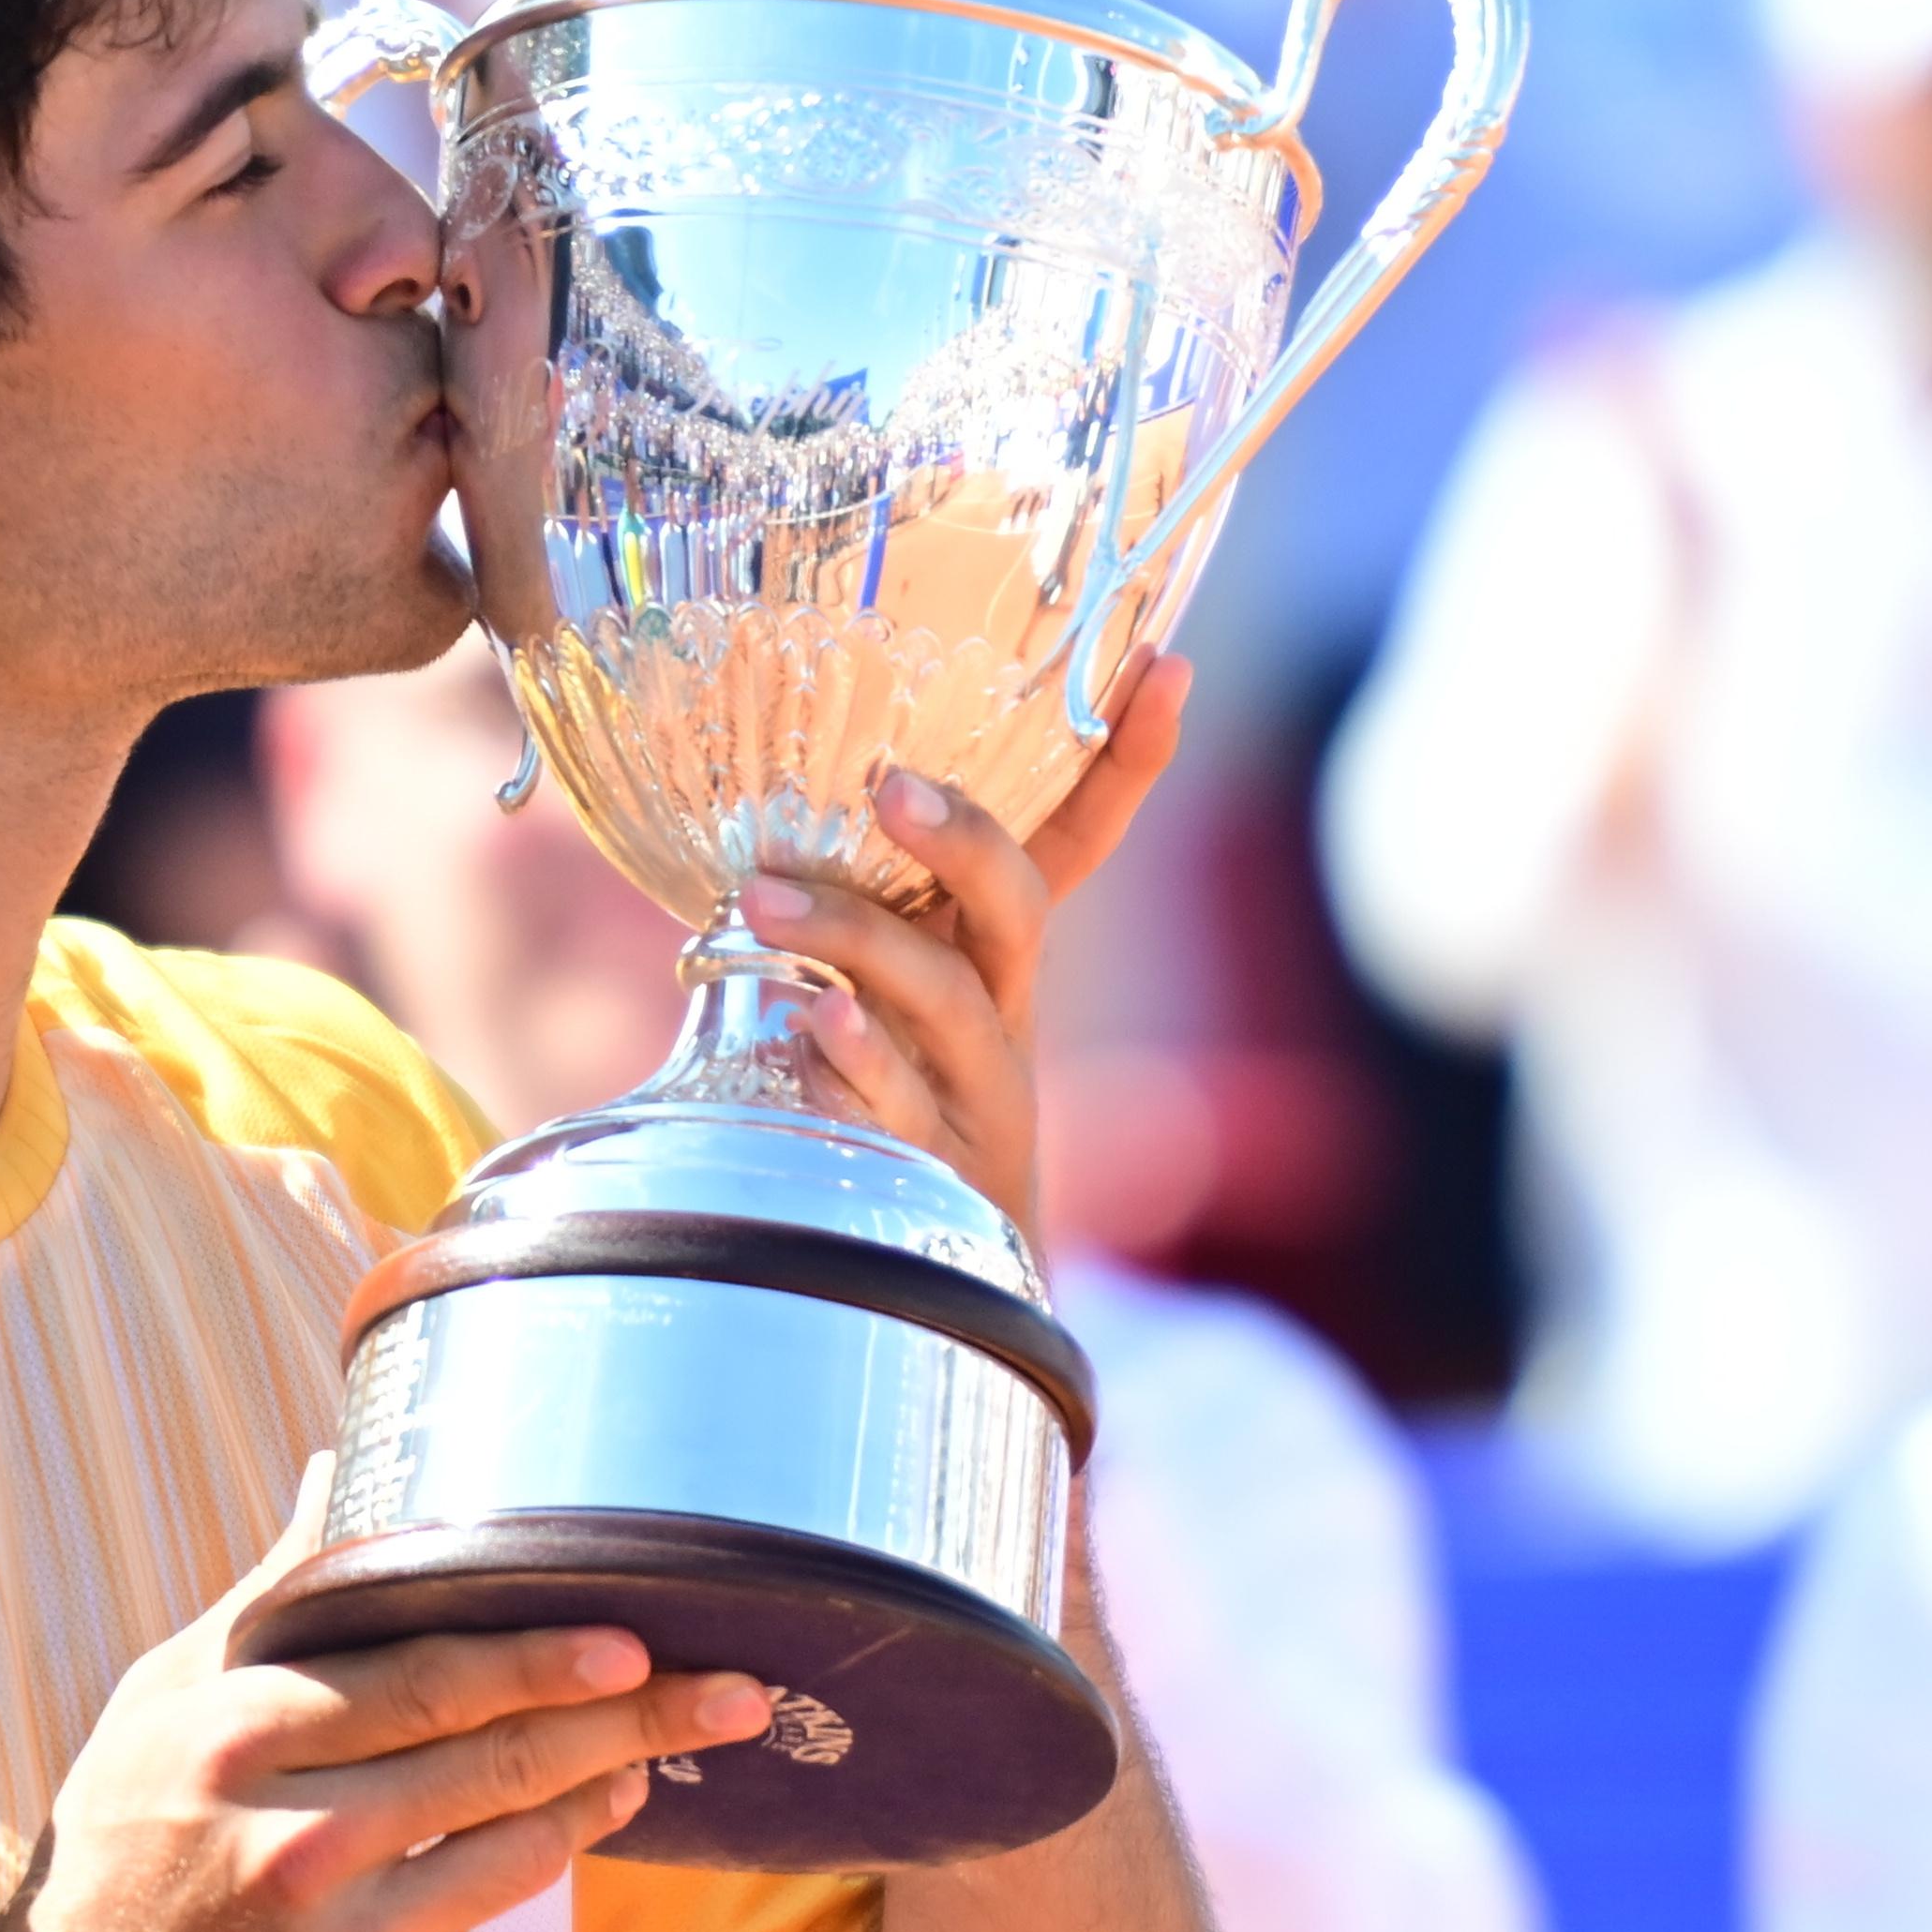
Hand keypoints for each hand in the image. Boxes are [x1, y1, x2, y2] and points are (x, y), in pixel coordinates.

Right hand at [19, 1464, 769, 1931]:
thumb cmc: (127, 1840)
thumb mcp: (167, 1701)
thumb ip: (273, 1595)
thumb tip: (340, 1467)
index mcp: (240, 1732)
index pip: (419, 1677)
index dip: (535, 1656)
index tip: (629, 1632)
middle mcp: (290, 1826)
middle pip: (490, 1753)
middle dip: (625, 1714)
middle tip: (731, 1688)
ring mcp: (334, 1923)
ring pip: (508, 1834)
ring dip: (608, 1783)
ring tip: (681, 1741)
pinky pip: (484, 1908)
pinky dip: (551, 1855)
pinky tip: (598, 1814)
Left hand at [740, 655, 1189, 1238]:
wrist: (938, 1269)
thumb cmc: (898, 1093)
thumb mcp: (897, 987)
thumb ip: (864, 902)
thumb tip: (767, 792)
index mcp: (1003, 952)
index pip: (1080, 839)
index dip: (1128, 758)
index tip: (1167, 662)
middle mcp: (1005, 1011)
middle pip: (1017, 910)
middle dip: (966, 841)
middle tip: (892, 786)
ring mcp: (974, 1092)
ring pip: (942, 999)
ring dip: (854, 938)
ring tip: (764, 900)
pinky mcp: (930, 1168)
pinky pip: (894, 1106)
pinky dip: (853, 1064)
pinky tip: (806, 1030)